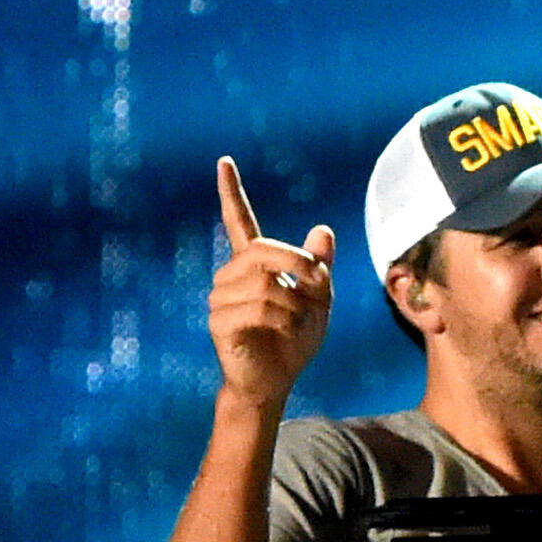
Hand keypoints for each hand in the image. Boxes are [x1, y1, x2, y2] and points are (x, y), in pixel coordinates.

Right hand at [207, 157, 333, 411]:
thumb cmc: (295, 340)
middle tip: (317, 287)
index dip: (231, 193)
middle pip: (264, 249)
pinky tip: (282, 333)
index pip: (239, 222)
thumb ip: (319, 266)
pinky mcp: (219, 321)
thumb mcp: (319, 300)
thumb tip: (323, 229)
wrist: (277, 379)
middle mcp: (231, 275)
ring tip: (295, 322)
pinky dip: (285, 321)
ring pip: (267, 283)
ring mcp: (221, 297)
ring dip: (296, 303)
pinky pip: (261, 309)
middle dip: (299, 264)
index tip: (224, 162)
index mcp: (253, 265)